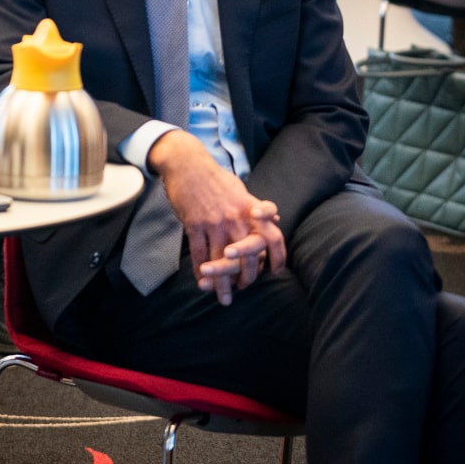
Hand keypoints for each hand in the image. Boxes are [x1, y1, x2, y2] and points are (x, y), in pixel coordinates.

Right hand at [148, 131, 286, 304]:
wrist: (187, 165)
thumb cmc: (214, 177)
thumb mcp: (242, 190)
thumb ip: (258, 207)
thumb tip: (275, 217)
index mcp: (252, 210)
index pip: (273, 238)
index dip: (277, 258)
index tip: (273, 272)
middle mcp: (237, 219)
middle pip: (249, 257)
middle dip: (246, 278)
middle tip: (241, 288)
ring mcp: (215, 223)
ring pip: (222, 261)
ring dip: (222, 284)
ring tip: (223, 298)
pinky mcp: (194, 225)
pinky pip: (199, 254)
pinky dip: (201, 272)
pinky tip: (202, 283)